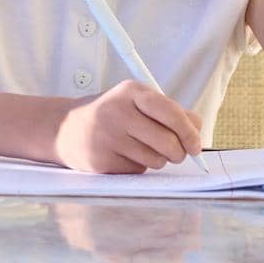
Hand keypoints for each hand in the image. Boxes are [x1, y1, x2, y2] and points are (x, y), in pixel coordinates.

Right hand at [52, 80, 203, 173]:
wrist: (66, 128)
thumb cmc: (111, 114)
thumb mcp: (136, 102)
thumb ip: (169, 112)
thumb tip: (197, 128)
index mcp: (130, 92)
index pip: (170, 112)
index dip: (189, 132)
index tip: (196, 145)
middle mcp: (117, 112)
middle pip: (168, 142)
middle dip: (178, 152)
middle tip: (175, 152)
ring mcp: (107, 137)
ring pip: (156, 160)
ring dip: (157, 159)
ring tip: (140, 148)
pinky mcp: (101, 161)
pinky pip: (138, 170)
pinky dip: (138, 165)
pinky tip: (123, 154)